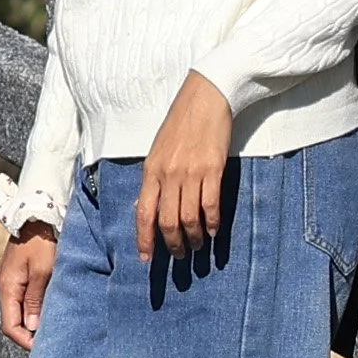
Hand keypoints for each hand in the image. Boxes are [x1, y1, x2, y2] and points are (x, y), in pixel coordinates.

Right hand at [0, 222, 56, 348]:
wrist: (35, 215)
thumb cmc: (41, 242)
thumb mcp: (43, 271)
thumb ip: (36, 300)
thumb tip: (32, 327)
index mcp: (7, 287)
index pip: (10, 326)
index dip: (25, 340)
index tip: (43, 348)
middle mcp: (4, 286)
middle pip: (12, 320)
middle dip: (30, 333)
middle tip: (51, 340)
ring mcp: (9, 280)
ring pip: (18, 310)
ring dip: (32, 320)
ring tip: (52, 326)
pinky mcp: (17, 274)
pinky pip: (22, 298)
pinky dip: (33, 308)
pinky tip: (47, 309)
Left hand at [137, 72, 232, 262]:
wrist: (206, 98)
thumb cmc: (180, 123)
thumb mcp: (158, 150)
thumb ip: (154, 178)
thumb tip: (149, 206)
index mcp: (151, 170)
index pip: (143, 213)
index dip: (144, 239)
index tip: (146, 258)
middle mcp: (168, 175)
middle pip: (166, 221)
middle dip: (172, 244)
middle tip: (179, 256)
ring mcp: (191, 173)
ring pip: (189, 218)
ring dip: (194, 237)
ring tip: (197, 245)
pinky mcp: (213, 169)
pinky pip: (210, 205)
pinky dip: (212, 222)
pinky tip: (214, 231)